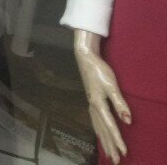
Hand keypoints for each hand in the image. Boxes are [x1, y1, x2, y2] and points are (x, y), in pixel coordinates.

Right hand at [74, 30, 129, 163]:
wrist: (85, 59)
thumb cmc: (100, 71)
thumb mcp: (112, 85)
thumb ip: (120, 103)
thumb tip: (128, 121)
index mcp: (98, 105)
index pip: (110, 127)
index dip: (118, 140)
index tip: (124, 152)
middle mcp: (93, 108)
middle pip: (102, 131)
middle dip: (109, 146)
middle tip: (116, 161)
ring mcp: (90, 105)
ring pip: (98, 128)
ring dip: (104, 141)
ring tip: (109, 154)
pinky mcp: (91, 102)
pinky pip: (95, 122)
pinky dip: (99, 132)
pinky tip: (100, 135)